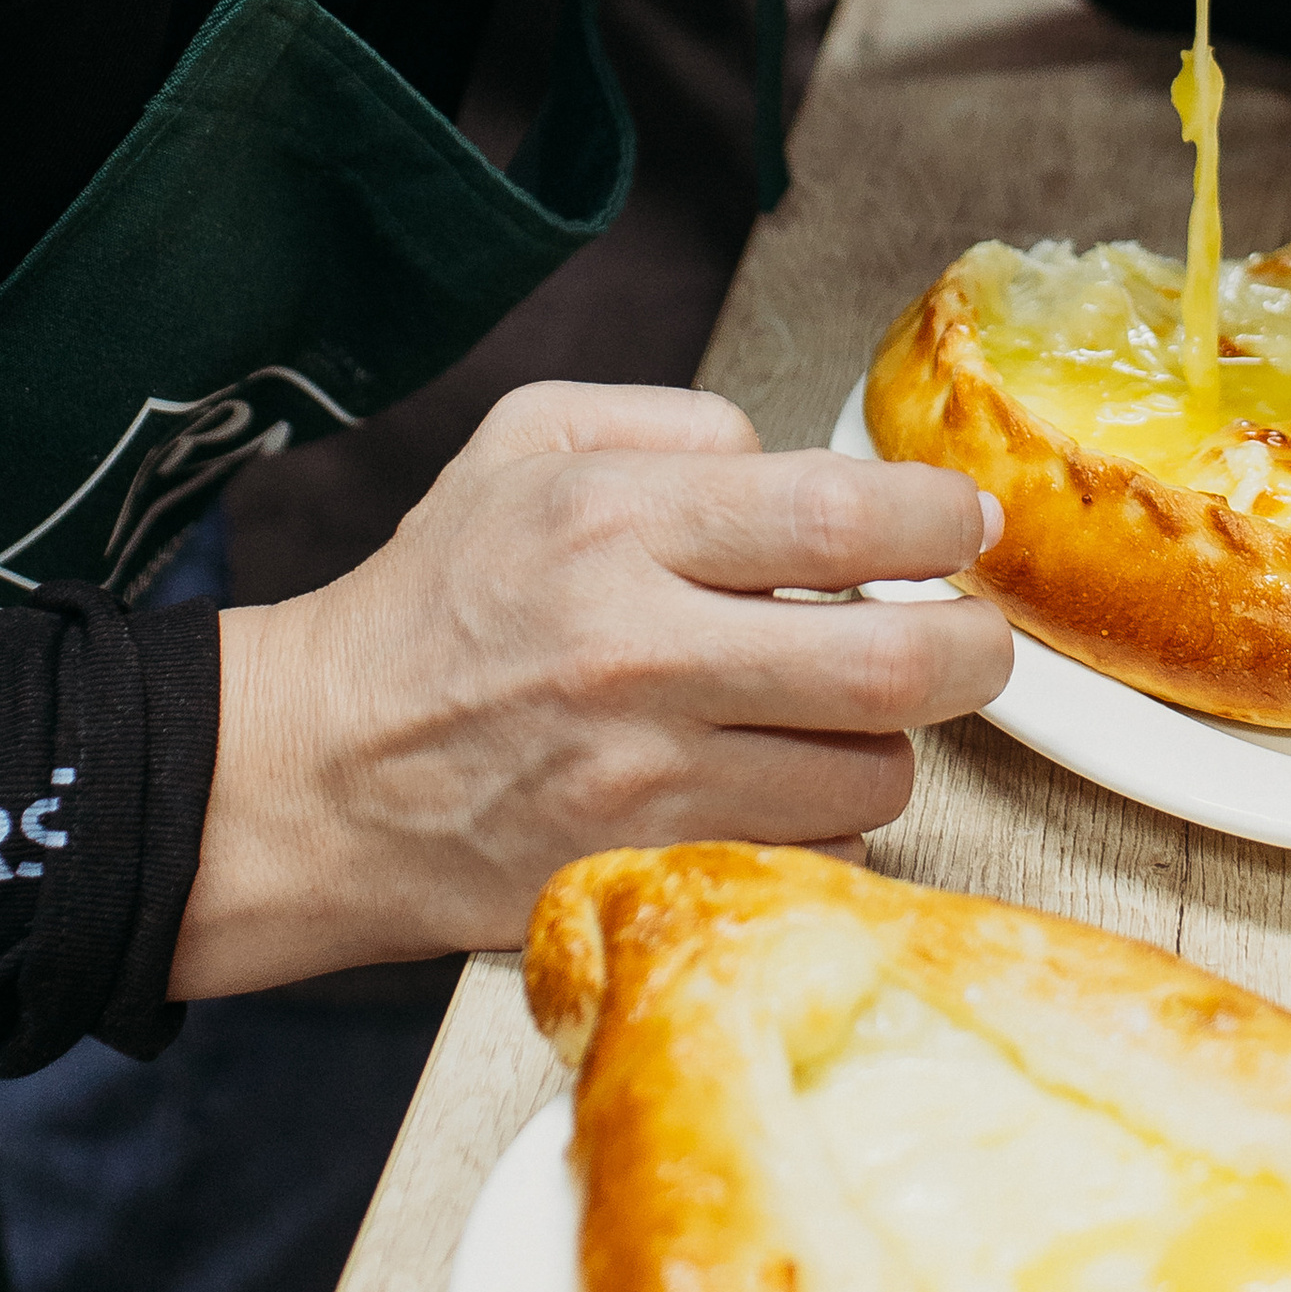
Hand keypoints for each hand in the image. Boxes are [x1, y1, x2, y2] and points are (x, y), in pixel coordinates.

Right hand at [173, 383, 1011, 994]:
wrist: (317, 772)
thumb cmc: (434, 603)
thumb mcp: (528, 441)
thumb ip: (677, 420)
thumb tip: (794, 459)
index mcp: (616, 522)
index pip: (842, 516)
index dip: (939, 520)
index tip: (963, 526)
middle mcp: (638, 650)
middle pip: (896, 666)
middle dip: (974, 650)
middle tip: (971, 636)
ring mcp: (643, 779)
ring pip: (872, 774)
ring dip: (892, 741)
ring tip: (848, 712)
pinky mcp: (644, 871)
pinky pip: (810, 854)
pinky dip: (826, 820)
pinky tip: (781, 781)